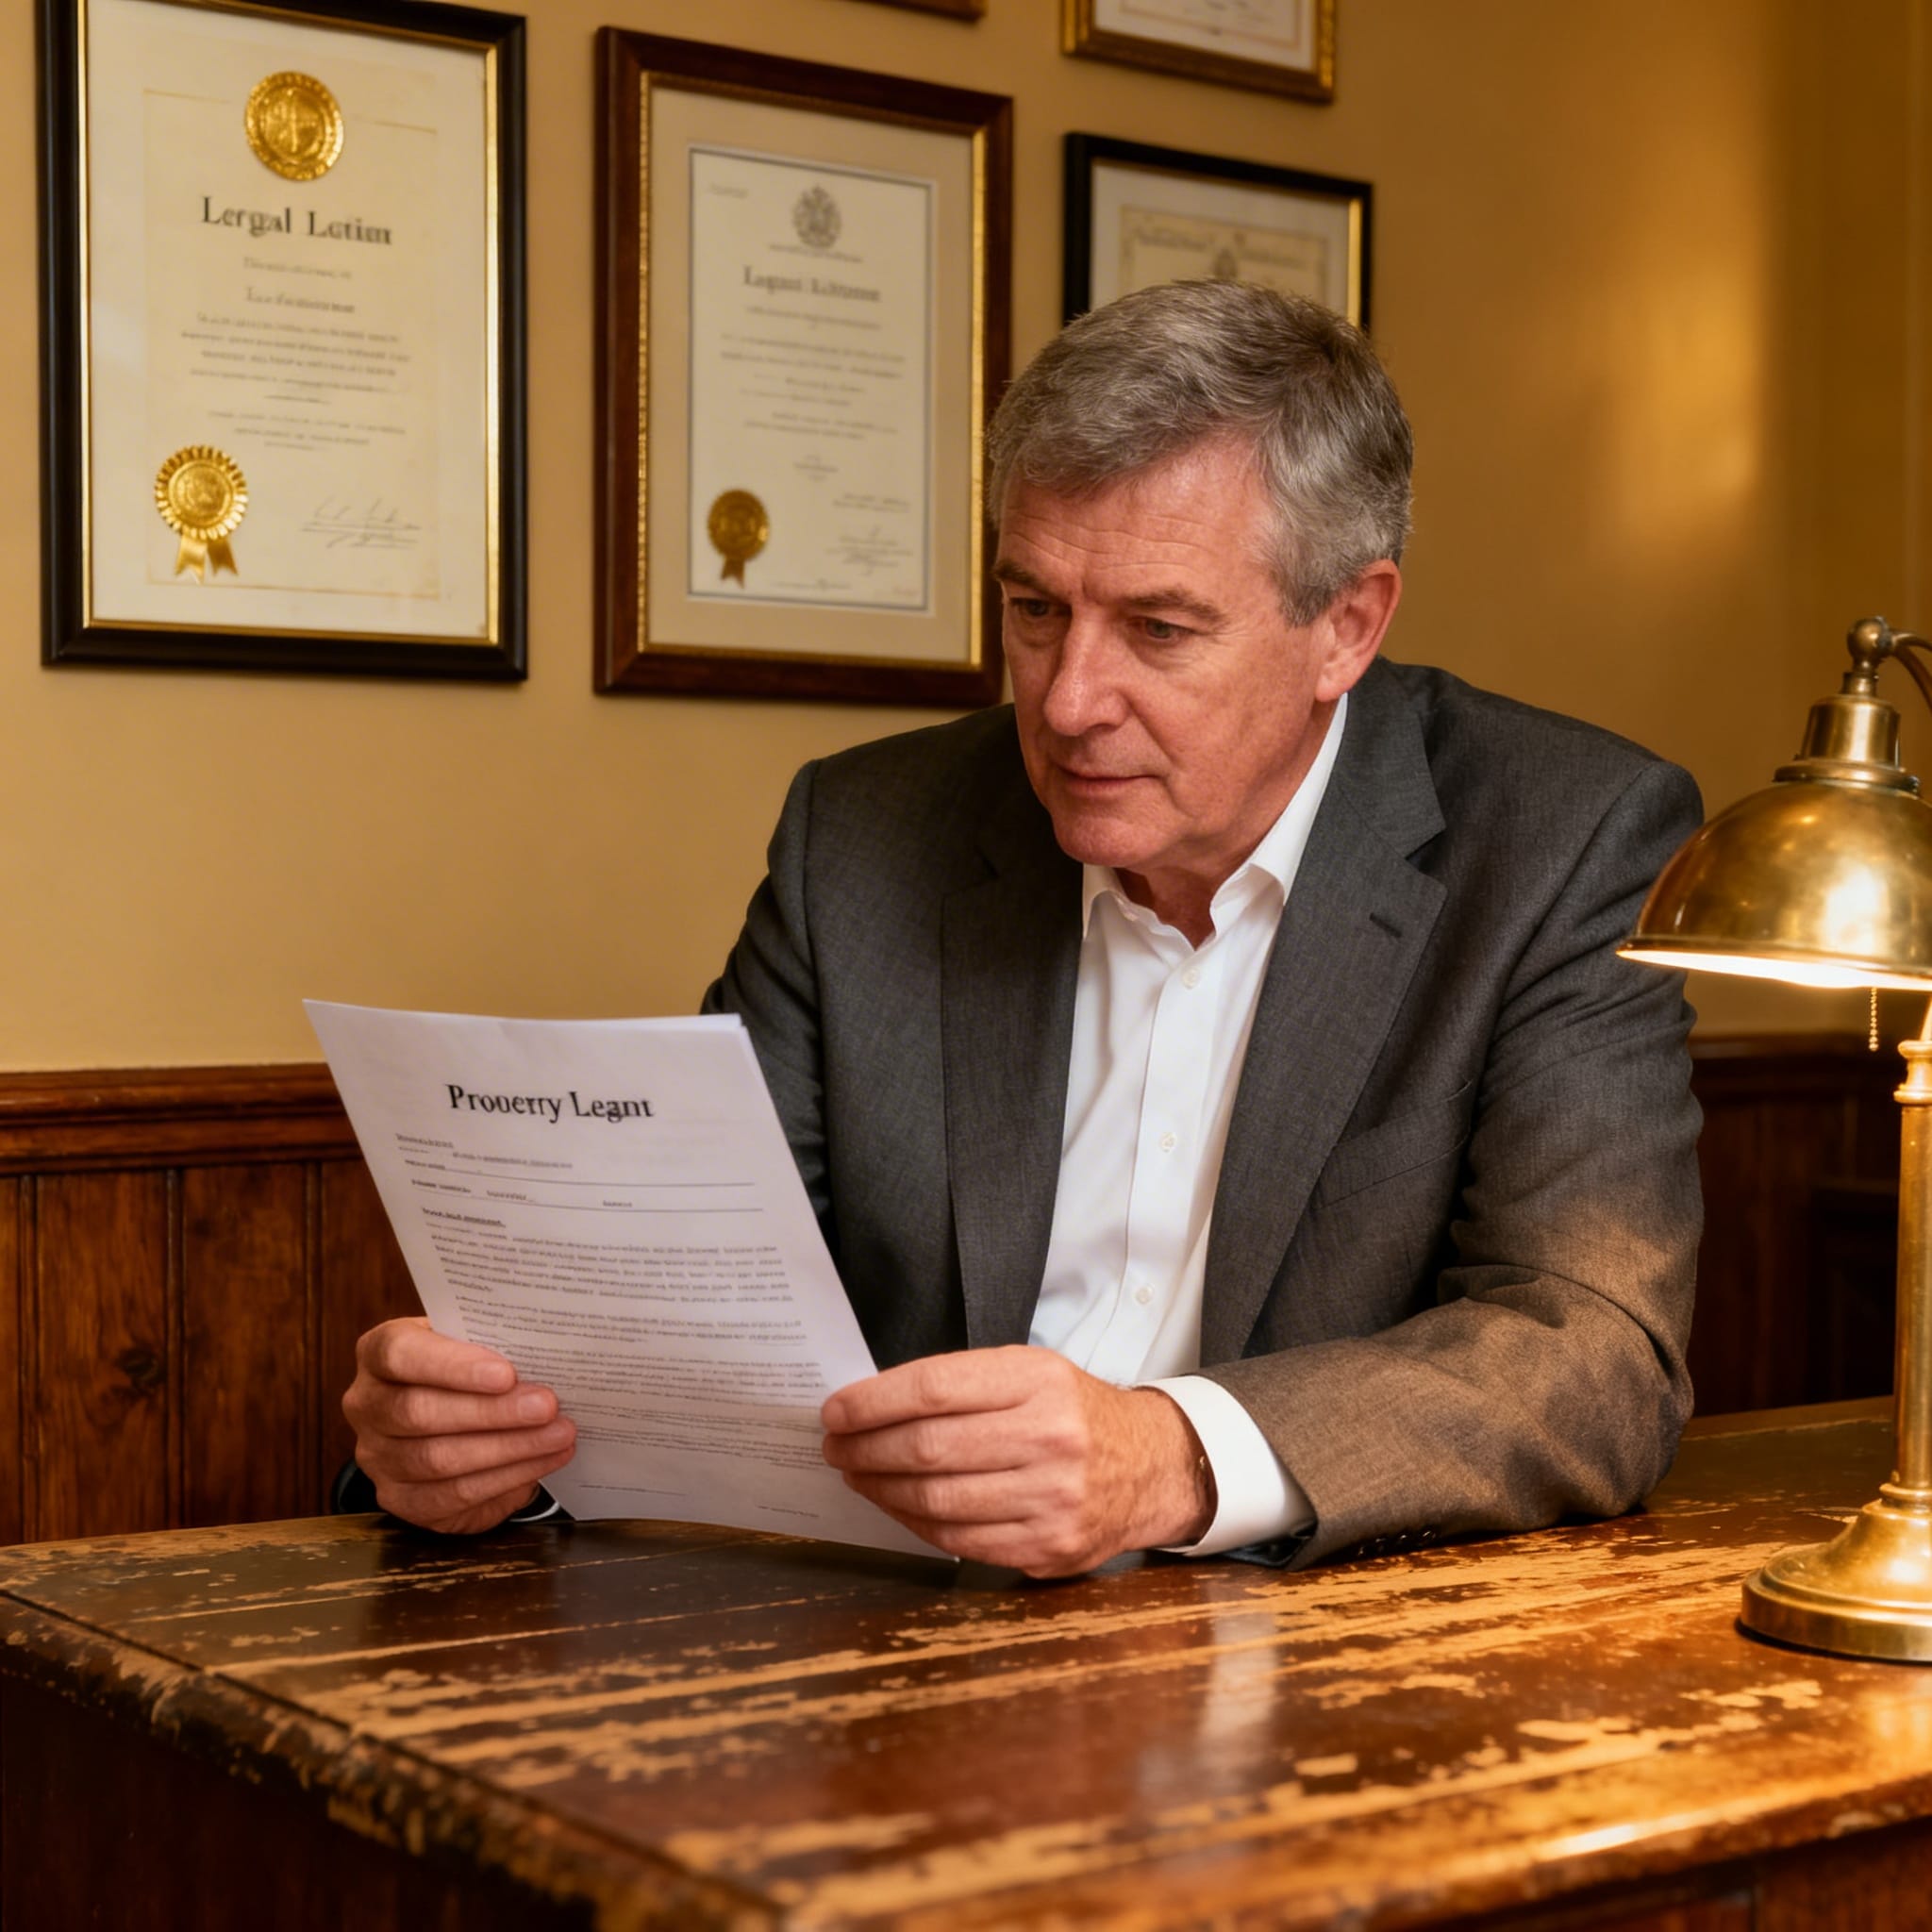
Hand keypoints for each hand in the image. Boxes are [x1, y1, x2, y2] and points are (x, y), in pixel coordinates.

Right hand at [343, 1317, 576, 1534]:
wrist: (449, 1412)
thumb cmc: (466, 1367)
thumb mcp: (471, 1341)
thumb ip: (493, 1344)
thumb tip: (544, 1358)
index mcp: (377, 1353)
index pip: (400, 1354)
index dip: (452, 1366)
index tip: (507, 1373)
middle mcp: (366, 1405)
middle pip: (418, 1412)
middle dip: (491, 1412)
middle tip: (547, 1407)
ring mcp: (377, 1457)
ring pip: (437, 1459)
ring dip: (507, 1450)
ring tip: (558, 1436)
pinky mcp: (400, 1500)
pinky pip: (451, 1497)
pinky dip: (504, 1480)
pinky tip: (542, 1463)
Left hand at [821, 1345, 1213, 1575]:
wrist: (1148, 1465)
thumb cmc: (1071, 1413)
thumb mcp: (1029, 1372)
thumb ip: (960, 1385)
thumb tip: (871, 1407)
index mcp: (1038, 1380)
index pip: (935, 1388)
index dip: (873, 1402)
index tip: (835, 1411)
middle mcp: (1050, 1437)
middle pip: (928, 1448)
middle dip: (866, 1448)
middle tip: (835, 1446)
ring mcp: (1052, 1498)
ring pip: (937, 1499)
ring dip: (881, 1489)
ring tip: (858, 1474)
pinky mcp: (1049, 1546)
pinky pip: (958, 1540)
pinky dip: (914, 1522)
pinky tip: (896, 1504)